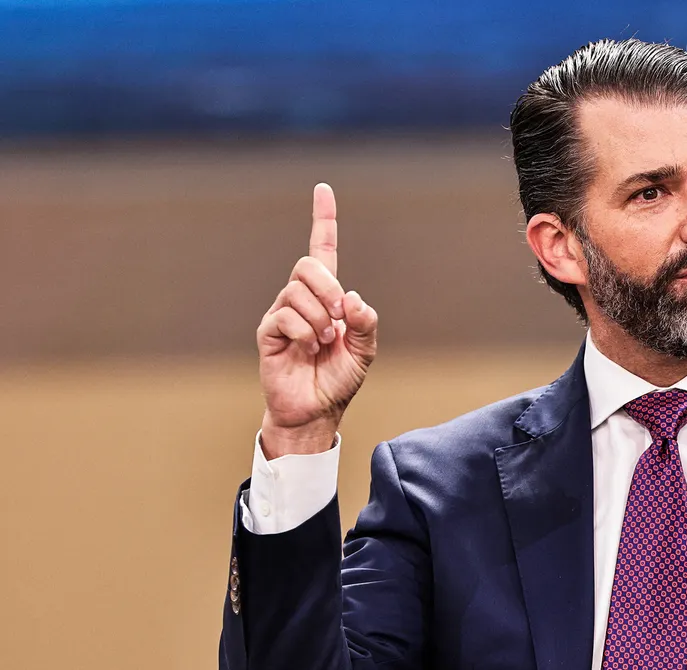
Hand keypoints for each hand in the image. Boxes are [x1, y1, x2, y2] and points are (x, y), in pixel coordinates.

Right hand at [255, 184, 377, 457]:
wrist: (316, 410)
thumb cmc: (338, 379)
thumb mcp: (364, 350)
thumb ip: (366, 322)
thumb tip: (352, 298)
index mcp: (327, 296)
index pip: (323, 249)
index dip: (323, 220)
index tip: (323, 189)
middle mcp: (301, 298)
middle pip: (308, 265)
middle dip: (328, 288)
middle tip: (338, 319)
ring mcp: (282, 313)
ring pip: (298, 292)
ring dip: (320, 318)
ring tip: (323, 342)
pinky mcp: (268, 333)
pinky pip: (286, 317)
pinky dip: (306, 332)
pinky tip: (308, 349)